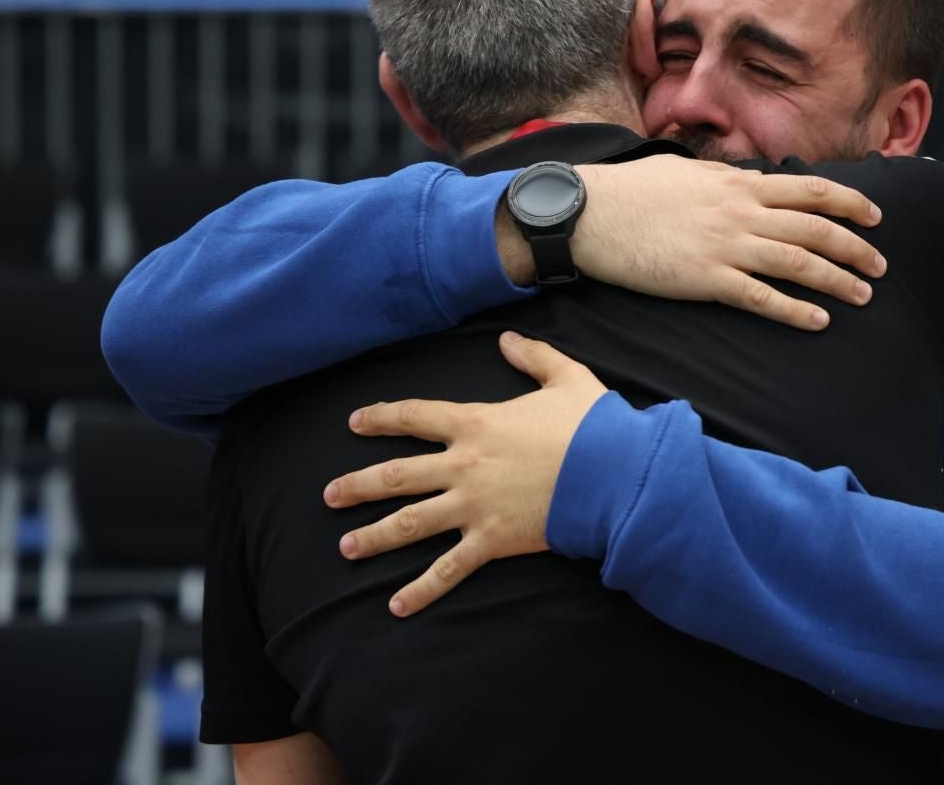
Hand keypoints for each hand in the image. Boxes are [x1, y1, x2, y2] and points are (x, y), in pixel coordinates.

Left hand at [323, 332, 606, 616]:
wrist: (614, 472)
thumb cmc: (594, 426)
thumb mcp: (567, 378)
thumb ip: (534, 357)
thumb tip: (507, 339)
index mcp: (477, 423)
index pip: (416, 416)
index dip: (382, 417)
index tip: (355, 422)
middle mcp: (464, 465)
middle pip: (397, 475)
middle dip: (358, 486)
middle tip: (329, 495)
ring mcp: (473, 505)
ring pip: (410, 522)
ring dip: (374, 536)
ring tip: (346, 547)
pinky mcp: (492, 539)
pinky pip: (448, 569)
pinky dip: (421, 589)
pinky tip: (396, 606)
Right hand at [571, 155, 886, 330]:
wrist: (589, 213)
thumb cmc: (631, 191)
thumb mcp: (686, 171)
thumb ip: (723, 179)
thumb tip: (746, 182)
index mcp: (738, 183)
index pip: (811, 190)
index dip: (850, 204)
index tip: (875, 217)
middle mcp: (741, 211)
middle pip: (816, 228)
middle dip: (856, 248)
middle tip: (881, 267)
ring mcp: (726, 245)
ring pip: (799, 263)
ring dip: (838, 280)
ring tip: (864, 296)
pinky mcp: (706, 279)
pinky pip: (762, 298)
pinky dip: (796, 310)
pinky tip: (819, 321)